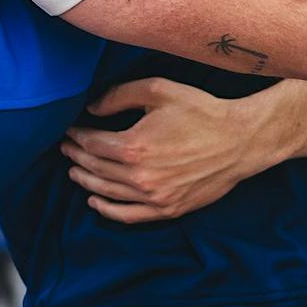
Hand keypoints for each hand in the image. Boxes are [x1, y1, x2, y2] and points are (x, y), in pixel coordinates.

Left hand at [61, 79, 283, 221]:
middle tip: (66, 148)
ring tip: (74, 170)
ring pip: (108, 193)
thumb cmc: (200, 111)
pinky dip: (108, 210)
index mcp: (134, 146)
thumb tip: (91, 108)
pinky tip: (96, 200)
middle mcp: (140, 177)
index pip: (92, 144)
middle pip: (96, 168)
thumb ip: (118, 96)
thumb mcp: (157, 90)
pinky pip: (129, 216)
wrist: (240, 141)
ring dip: (86, 181)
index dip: (76, 137)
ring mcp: (155, 198)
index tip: (68, 131)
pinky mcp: (169, 210)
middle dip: (76, 157)